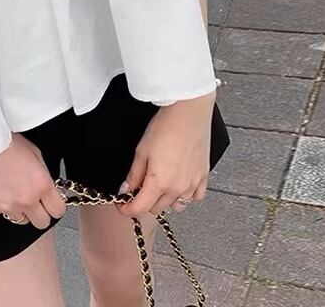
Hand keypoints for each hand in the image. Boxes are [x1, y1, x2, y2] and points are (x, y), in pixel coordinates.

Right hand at [0, 133, 66, 229]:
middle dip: (39, 213)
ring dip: (19, 209)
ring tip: (10, 190)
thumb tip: (47, 189)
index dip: (54, 206)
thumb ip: (43, 175)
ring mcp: (8, 206)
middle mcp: (27, 199)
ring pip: (20, 219)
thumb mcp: (35, 153)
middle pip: (42, 223)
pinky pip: (0, 212)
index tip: (50, 203)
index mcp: (42, 185)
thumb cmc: (6, 142)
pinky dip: (0, 203)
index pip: (58, 211)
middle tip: (32, 200)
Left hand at [117, 91, 215, 218]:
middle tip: (137, 187)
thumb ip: (134, 174)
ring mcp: (192, 185)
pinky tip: (178, 183)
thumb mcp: (141, 150)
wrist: (189, 113)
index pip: (139, 209)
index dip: (126, 210)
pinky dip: (184, 195)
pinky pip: (194, 198)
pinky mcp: (203, 177)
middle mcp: (177, 188)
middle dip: (144, 201)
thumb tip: (125, 189)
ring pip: (175, 206)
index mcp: (159, 183)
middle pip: (156, 208)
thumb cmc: (166, 127)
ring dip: (164, 200)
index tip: (121, 205)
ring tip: (158, 183)